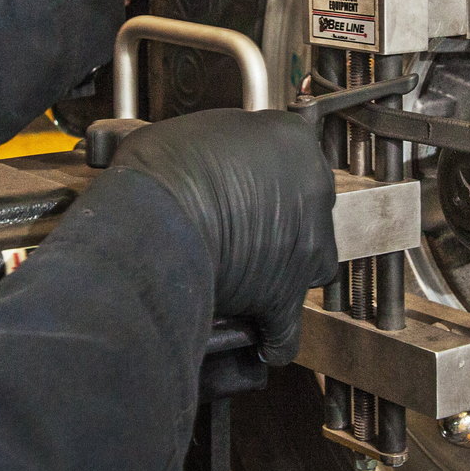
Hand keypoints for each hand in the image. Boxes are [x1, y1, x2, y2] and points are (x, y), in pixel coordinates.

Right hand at [111, 109, 335, 364]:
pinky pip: (287, 327)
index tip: (251, 184)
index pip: (296, 153)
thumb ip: (224, 146)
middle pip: (310, 207)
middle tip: (242, 227)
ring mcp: (308, 244)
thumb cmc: (164, 168)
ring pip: (312, 264)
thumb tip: (212, 161)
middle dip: (282, 221)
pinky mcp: (288, 295)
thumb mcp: (196, 130)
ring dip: (285, 273)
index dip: (268, 174)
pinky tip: (259, 340)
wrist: (156, 218)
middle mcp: (313, 187)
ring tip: (247, 279)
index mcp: (292, 138)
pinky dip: (272, 337)